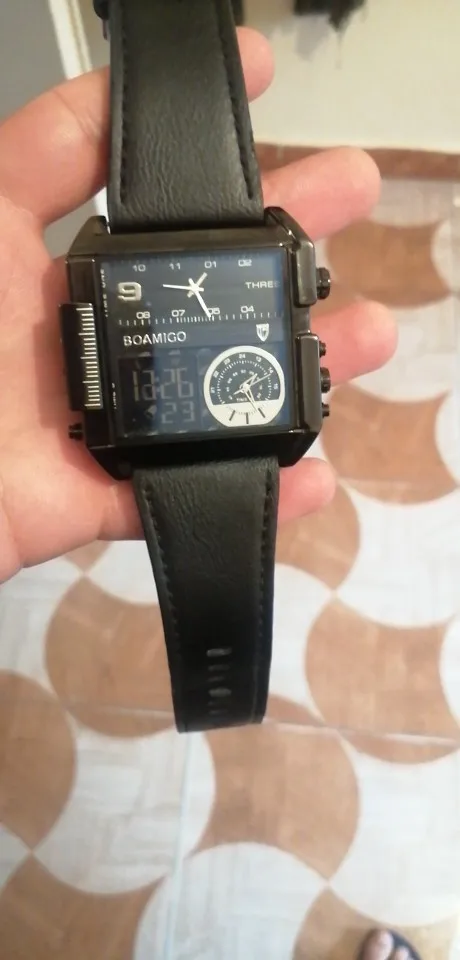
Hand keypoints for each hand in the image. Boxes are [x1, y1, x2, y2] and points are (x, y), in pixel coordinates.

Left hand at [0, 27, 395, 582]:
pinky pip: (185, 493)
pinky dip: (253, 490)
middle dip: (289, 253)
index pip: (164, 220)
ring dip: (299, 370)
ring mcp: (104, 422)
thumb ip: (42, 156)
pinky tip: (311, 474)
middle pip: (213, 299)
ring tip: (365, 337)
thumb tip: (118, 88)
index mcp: (66, 275)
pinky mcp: (98, 496)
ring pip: (220, 396)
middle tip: (354, 207)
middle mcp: (97, 344)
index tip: (281, 109)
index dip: (222, 169)